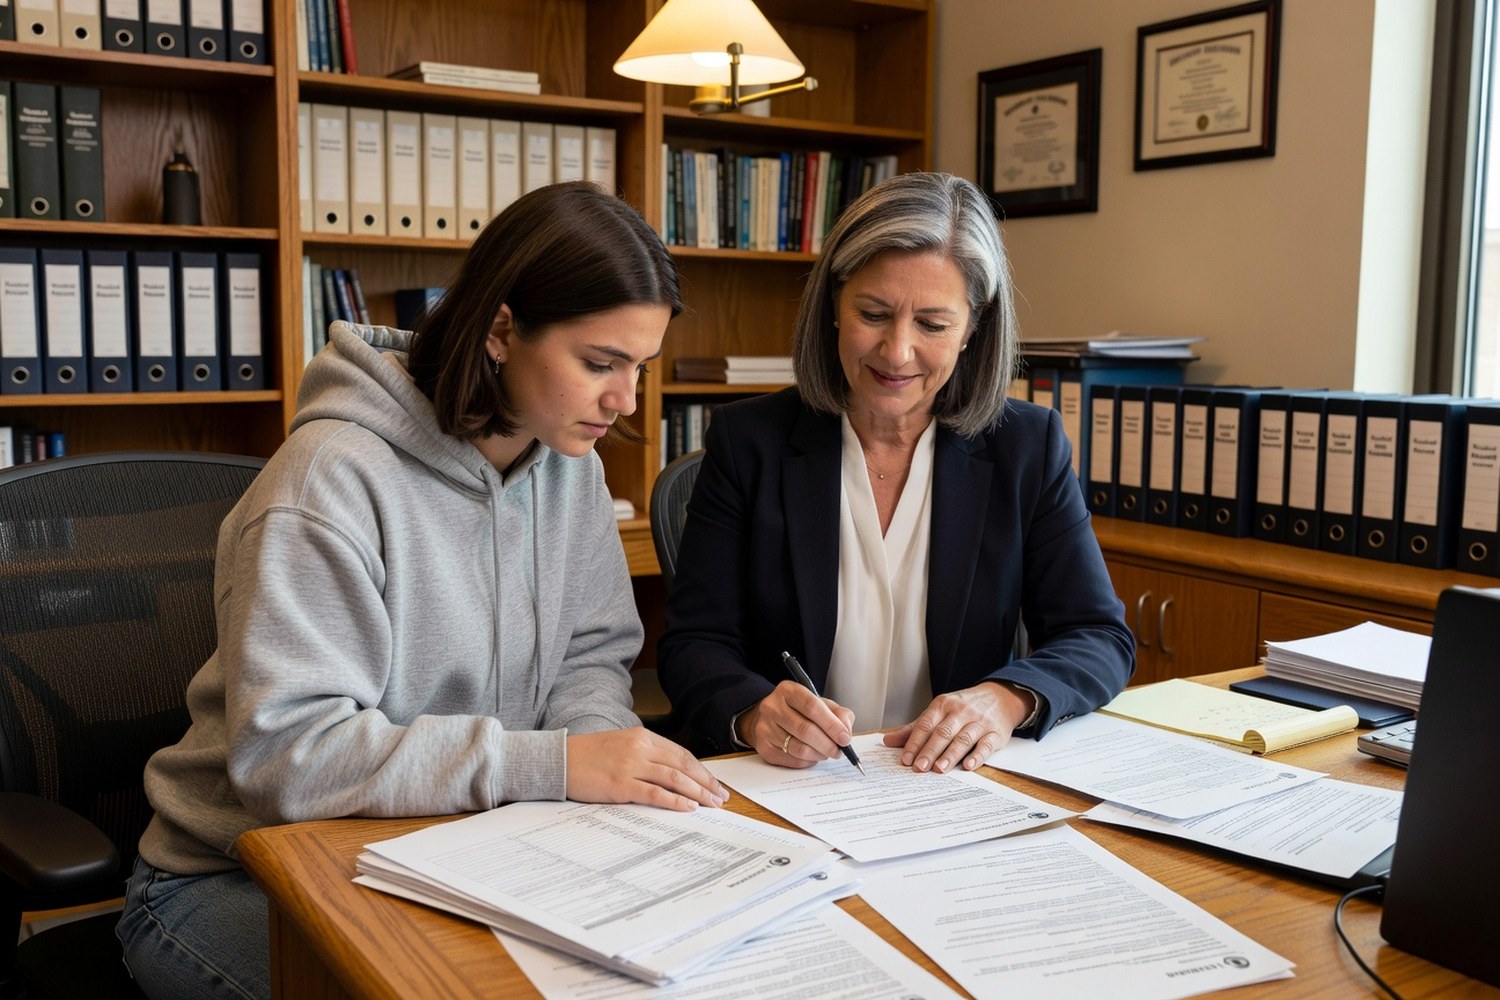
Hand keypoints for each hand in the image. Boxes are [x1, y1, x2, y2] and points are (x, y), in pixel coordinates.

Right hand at [566, 728, 728, 811]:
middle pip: (683, 766)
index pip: (681, 754)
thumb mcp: (620, 745)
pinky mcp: (621, 784)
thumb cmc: (588, 755)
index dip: (702, 770)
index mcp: (643, 737)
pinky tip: (688, 808)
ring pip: (675, 778)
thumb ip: (644, 754)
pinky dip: (675, 801)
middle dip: (706, 782)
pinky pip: (655, 794)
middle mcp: (640, 748)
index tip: (715, 784)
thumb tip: (671, 774)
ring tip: (711, 805)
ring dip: (698, 793)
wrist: (559, 760)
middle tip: (721, 798)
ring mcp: (631, 766)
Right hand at [737, 681, 856, 768]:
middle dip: (828, 744)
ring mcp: (765, 727)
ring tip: (826, 752)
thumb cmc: (799, 711)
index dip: (831, 724)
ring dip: (819, 754)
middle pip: (805, 730)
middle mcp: (772, 707)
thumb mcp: (820, 703)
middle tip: (839, 751)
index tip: (845, 738)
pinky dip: (807, 761)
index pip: (812, 706)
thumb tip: (845, 731)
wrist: (769, 718)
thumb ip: (838, 713)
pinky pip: (791, 760)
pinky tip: (812, 755)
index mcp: (788, 690)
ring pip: (799, 748)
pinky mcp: (763, 747)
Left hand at [882, 682, 1034, 773]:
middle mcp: (960, 712)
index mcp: (943, 705)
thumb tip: (888, 741)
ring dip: (950, 755)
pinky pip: (985, 745)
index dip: (914, 742)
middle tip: (919, 768)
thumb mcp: (939, 711)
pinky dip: (977, 756)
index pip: (925, 725)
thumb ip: (915, 728)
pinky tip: (968, 766)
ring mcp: (979, 722)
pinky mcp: (995, 733)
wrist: (1000, 698)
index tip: (905, 759)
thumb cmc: (964, 708)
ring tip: (939, 769)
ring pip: (963, 739)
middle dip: (929, 751)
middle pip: (942, 733)